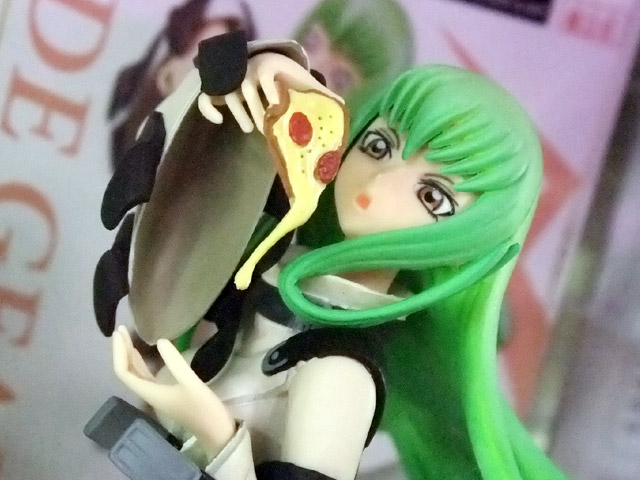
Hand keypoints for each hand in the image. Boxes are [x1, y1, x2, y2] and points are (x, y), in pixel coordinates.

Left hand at [112, 326, 234, 456]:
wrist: (215, 430)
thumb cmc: (203, 408)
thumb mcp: (191, 383)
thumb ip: (175, 362)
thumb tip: (160, 340)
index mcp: (150, 392)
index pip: (124, 372)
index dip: (119, 353)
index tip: (119, 333)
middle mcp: (149, 393)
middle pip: (127, 371)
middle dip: (122, 351)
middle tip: (120, 330)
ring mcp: (158, 393)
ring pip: (136, 373)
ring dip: (130, 356)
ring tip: (128, 337)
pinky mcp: (166, 392)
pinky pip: (147, 375)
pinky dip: (142, 362)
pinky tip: (147, 352)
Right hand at [198, 52, 341, 133]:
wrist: (268, 64)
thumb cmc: (289, 78)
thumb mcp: (305, 82)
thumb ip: (321, 93)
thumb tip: (344, 106)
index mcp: (269, 65)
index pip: (267, 77)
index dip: (272, 94)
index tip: (280, 110)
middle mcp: (247, 69)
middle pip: (248, 91)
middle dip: (257, 112)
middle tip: (268, 129)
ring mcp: (232, 79)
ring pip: (229, 96)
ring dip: (239, 113)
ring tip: (251, 129)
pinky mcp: (220, 89)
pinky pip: (207, 97)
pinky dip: (208, 108)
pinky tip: (219, 121)